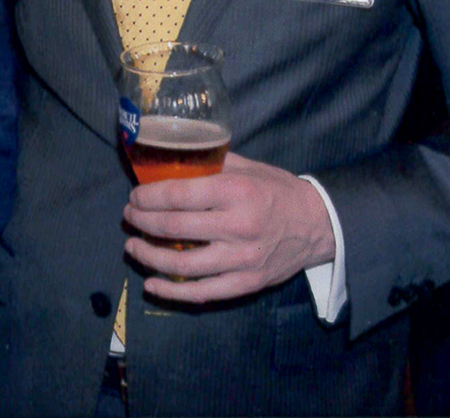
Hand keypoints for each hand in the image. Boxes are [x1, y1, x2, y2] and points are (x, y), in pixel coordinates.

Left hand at [122, 152, 335, 302]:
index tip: (134, 197)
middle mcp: (238, 226)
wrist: (319, 224)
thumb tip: (168, 158)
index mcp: (235, 192)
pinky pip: (203, 292)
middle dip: (142, 222)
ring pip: (182, 264)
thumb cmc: (276, 191)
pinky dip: (173, 291)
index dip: (147, 197)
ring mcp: (242, 259)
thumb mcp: (246, 167)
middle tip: (129, 217)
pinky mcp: (247, 283)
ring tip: (132, 246)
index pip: (177, 196)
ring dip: (149, 256)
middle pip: (174, 228)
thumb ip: (209, 163)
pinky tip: (152, 283)